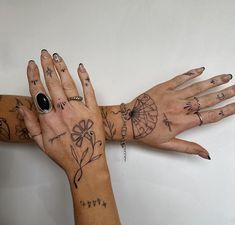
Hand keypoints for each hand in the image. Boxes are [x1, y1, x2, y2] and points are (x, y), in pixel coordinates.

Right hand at [19, 50, 105, 186]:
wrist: (86, 162)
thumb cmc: (64, 155)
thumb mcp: (41, 143)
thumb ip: (31, 124)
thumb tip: (23, 107)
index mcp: (48, 119)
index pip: (38, 91)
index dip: (33, 76)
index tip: (31, 65)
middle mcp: (63, 111)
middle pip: (52, 83)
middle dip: (47, 66)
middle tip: (44, 53)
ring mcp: (79, 109)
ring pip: (68, 84)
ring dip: (61, 68)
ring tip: (57, 57)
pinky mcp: (93, 110)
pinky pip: (88, 91)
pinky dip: (85, 78)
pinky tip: (80, 68)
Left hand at [125, 67, 233, 158]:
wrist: (129, 121)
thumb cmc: (146, 134)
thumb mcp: (167, 145)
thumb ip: (188, 148)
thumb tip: (206, 154)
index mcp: (183, 122)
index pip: (210, 116)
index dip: (226, 110)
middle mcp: (180, 107)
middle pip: (207, 99)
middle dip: (225, 93)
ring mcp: (172, 96)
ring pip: (197, 87)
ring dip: (213, 81)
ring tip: (226, 76)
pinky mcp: (163, 87)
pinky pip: (179, 79)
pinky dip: (191, 74)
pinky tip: (201, 70)